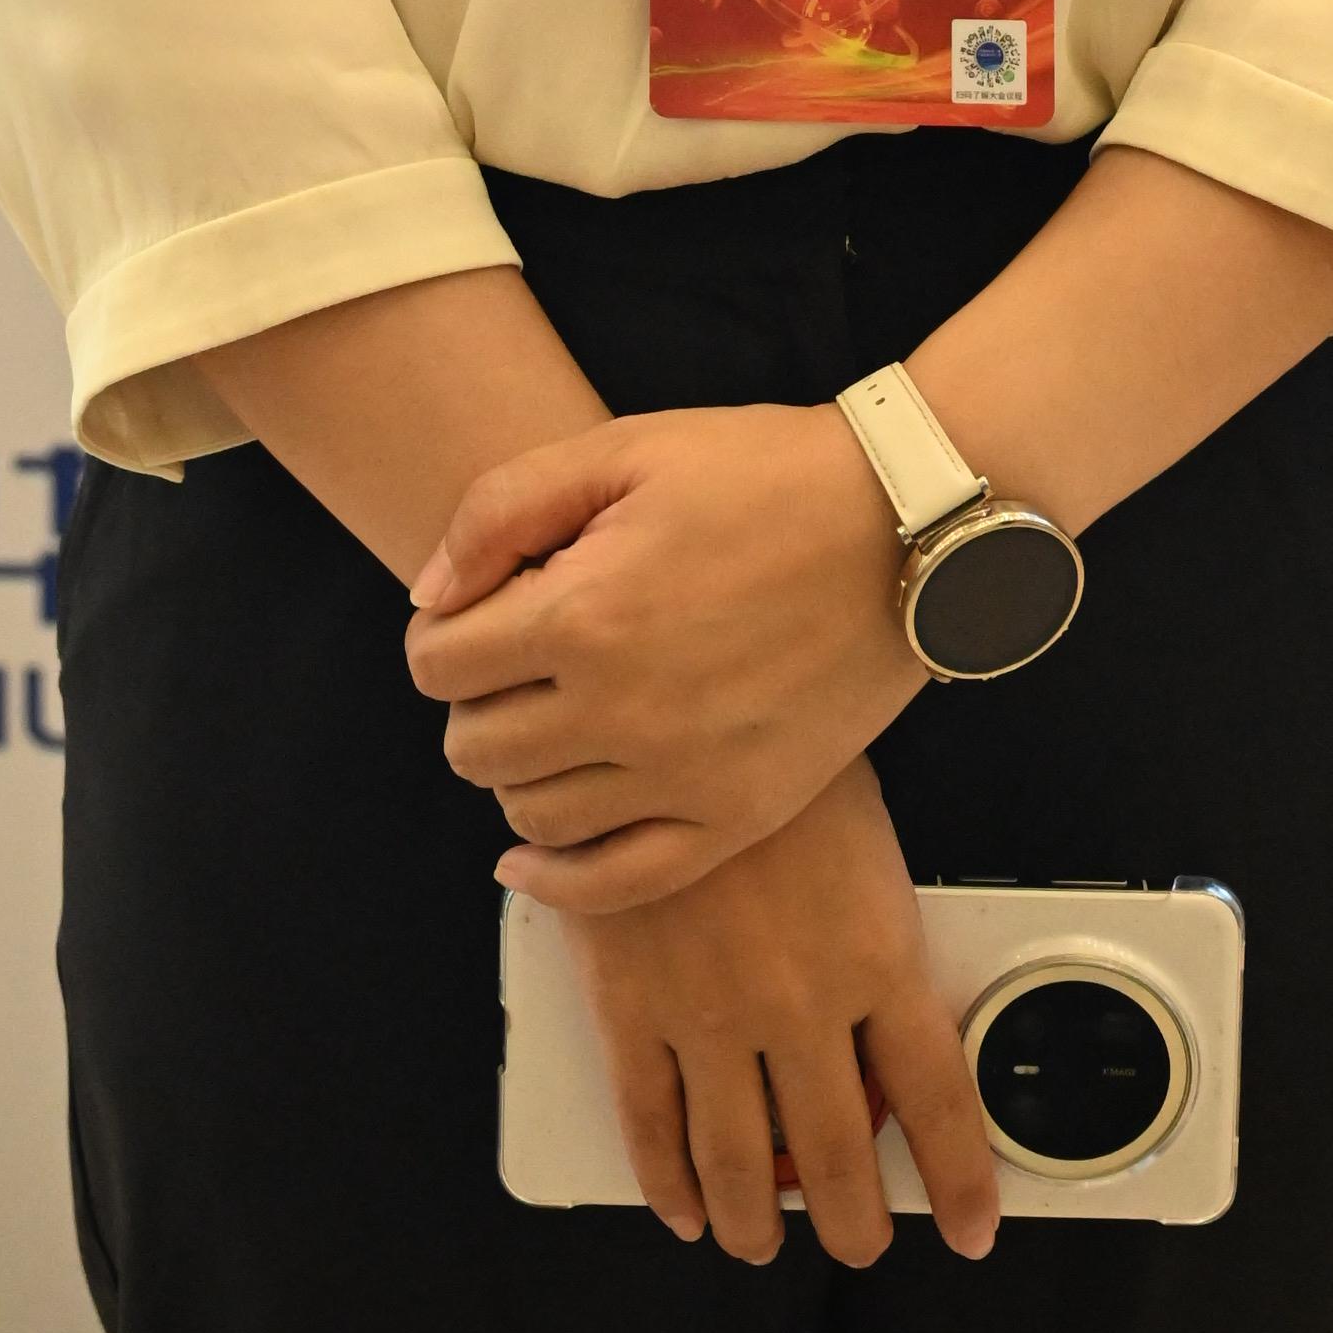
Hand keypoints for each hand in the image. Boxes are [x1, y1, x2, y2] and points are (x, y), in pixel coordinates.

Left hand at [403, 400, 917, 904]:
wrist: (902, 529)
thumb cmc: (764, 475)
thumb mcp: (622, 449)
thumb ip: (501, 511)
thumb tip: (430, 595)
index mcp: (585, 615)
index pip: (439, 666)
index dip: (440, 636)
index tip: (474, 615)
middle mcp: (623, 712)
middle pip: (473, 749)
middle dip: (471, 704)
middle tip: (512, 665)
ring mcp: (681, 777)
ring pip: (530, 817)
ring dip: (515, 774)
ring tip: (546, 724)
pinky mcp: (735, 817)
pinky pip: (615, 883)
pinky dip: (557, 878)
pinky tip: (532, 853)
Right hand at [556, 756, 1000, 1268]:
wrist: (666, 705)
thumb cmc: (777, 757)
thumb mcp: (864, 837)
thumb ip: (876, 932)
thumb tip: (886, 1010)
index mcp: (877, 958)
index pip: (937, 1101)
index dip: (961, 1181)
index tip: (974, 1226)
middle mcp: (802, 1003)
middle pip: (839, 1154)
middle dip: (855, 1222)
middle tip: (860, 1242)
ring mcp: (712, 1014)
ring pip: (741, 1161)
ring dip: (756, 1220)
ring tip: (761, 1241)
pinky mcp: (632, 1008)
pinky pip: (652, 1124)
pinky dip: (667, 1182)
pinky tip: (681, 1205)